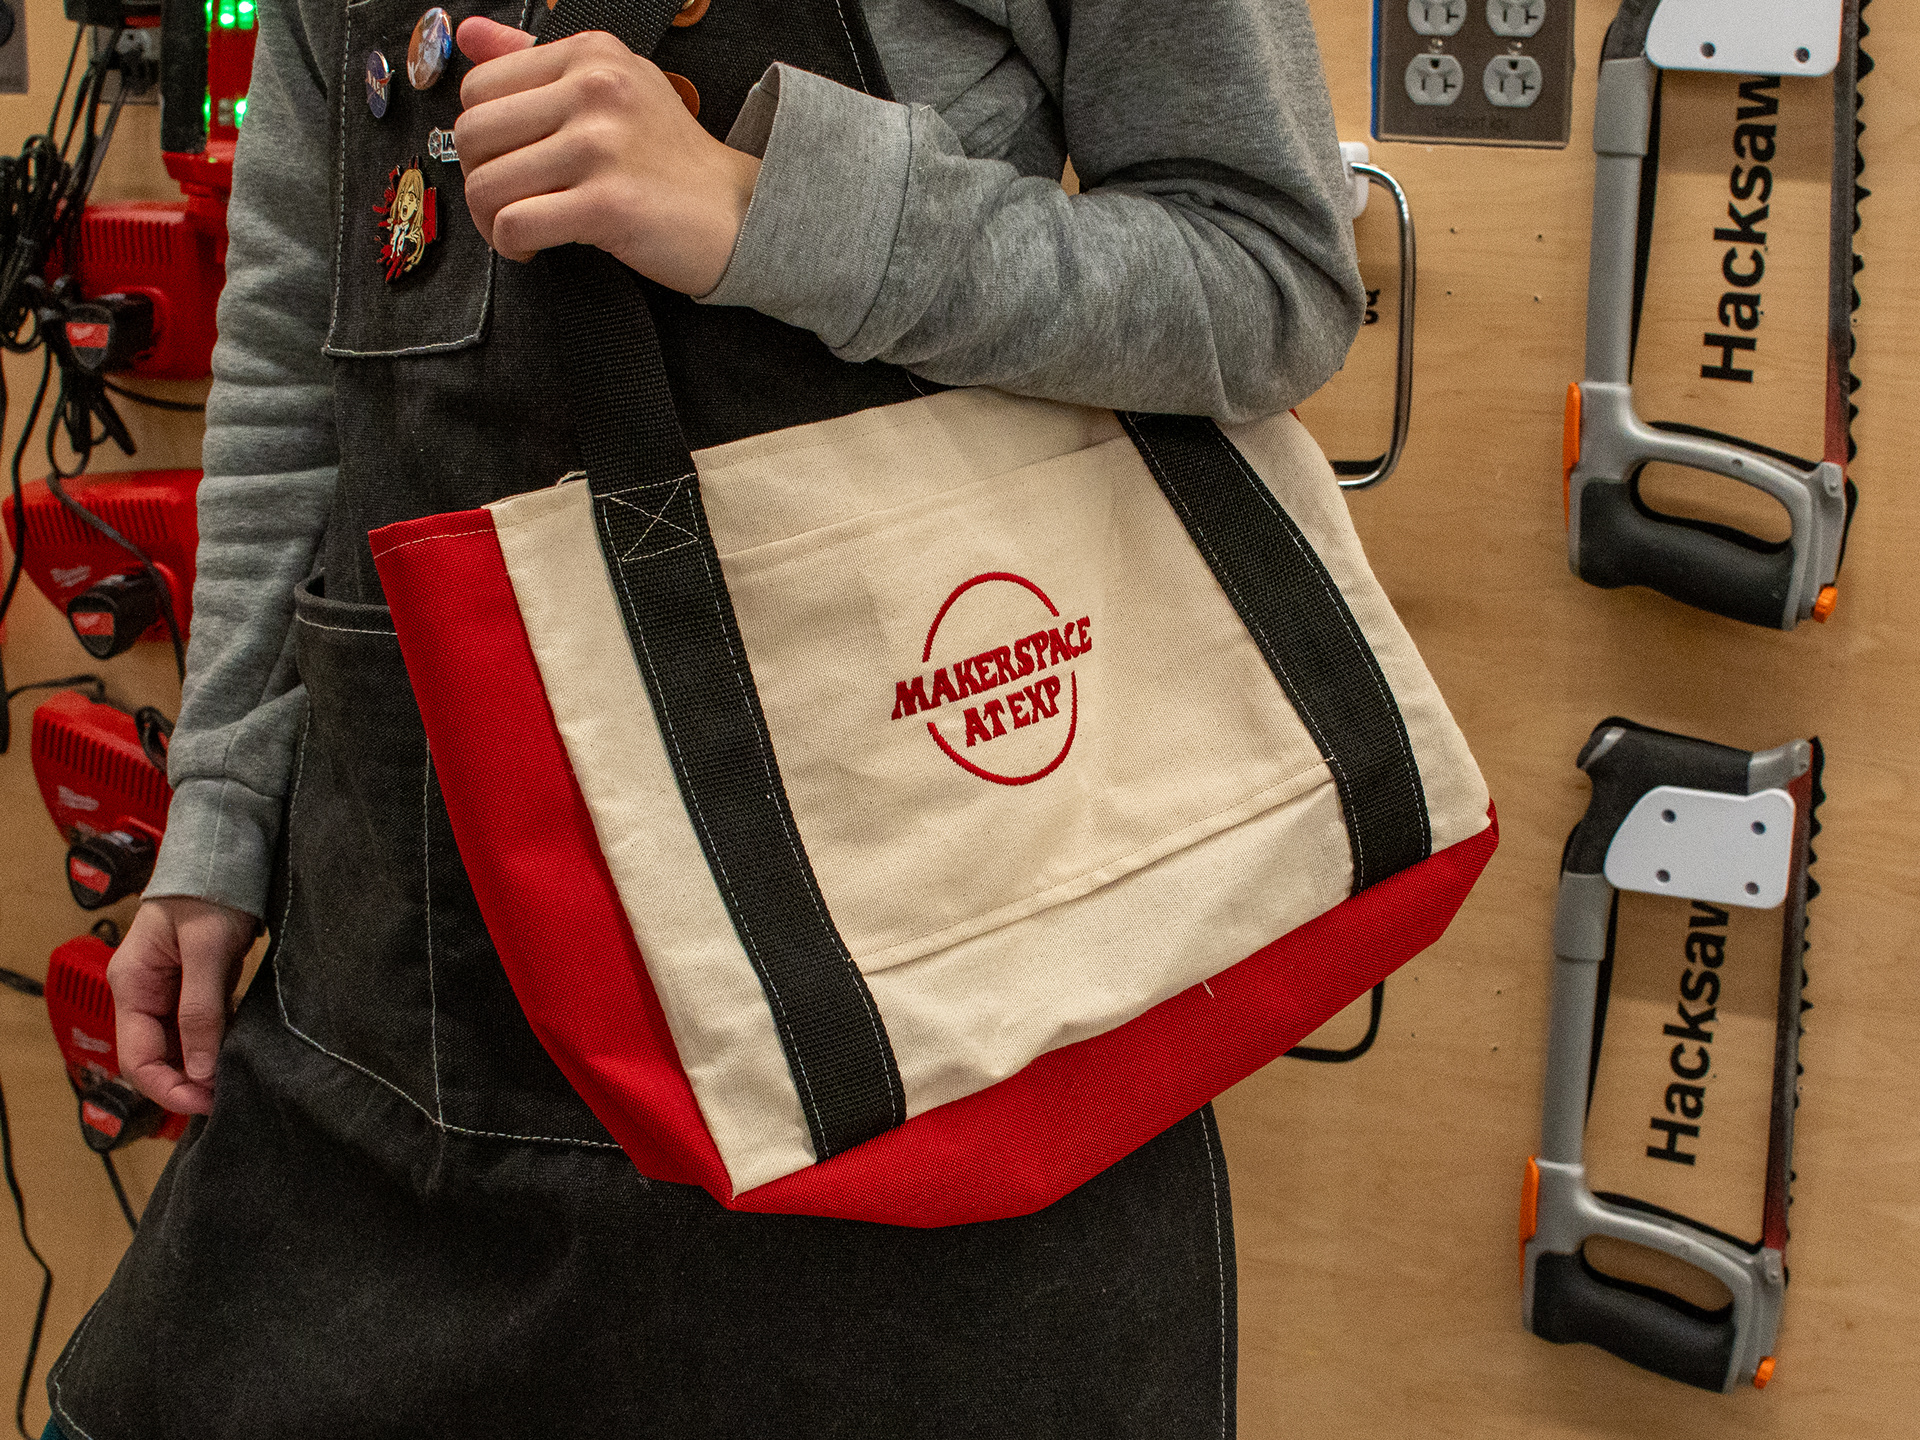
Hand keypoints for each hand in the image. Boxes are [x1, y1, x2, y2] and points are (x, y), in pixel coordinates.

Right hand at [106, 896, 257, 1114]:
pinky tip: (237, 1050)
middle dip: (187, 1081)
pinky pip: (200, 1024)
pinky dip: (216, 1041)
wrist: (228, 852)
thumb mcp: (207, 950)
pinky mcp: (195, 982)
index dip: (169, 1087)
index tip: (206, 1102)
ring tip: (235, 1079)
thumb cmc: (211, 890)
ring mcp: (169, 987)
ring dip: (203, 1064)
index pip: (137, 1057)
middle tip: (226, 1095)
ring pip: (180, 1042)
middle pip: (157, 1055)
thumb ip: (200, 1010)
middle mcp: (145, 990)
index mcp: (133, 983)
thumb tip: (199, 1070)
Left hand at [454, 17, 760, 295]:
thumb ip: (538, 61)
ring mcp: (602, 146)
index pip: (480, 87)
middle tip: (509, 202)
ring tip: (521, 228)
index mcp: (592, 56)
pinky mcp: (607, 204)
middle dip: (478, 179)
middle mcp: (596, 90)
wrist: (740, 213)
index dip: (481, 135)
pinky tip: (535, 248)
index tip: (507, 162)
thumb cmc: (673, 159)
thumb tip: (470, 34)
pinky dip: (512, 246)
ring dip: (490, 221)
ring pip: (486, 185)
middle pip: (473, 134)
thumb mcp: (616, 85)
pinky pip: (515, 225)